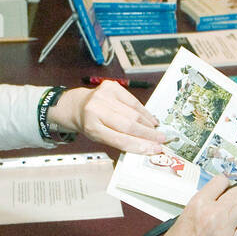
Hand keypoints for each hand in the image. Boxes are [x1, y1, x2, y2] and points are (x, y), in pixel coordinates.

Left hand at [49, 81, 165, 153]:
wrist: (76, 105)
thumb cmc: (89, 123)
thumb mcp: (99, 137)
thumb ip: (120, 141)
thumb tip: (146, 145)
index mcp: (91, 127)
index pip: (119, 139)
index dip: (140, 145)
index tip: (154, 149)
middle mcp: (96, 109)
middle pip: (128, 125)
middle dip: (148, 134)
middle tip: (161, 139)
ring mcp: (103, 95)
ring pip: (133, 112)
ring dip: (148, 123)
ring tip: (157, 131)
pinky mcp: (111, 86)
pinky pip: (133, 101)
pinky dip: (143, 111)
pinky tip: (150, 118)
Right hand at [118, 176, 236, 235]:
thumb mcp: (184, 217)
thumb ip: (203, 207)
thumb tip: (221, 201)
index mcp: (197, 203)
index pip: (222, 180)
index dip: (225, 187)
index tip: (225, 194)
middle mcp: (212, 212)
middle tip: (232, 208)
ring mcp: (223, 228)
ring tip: (236, 220)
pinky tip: (235, 235)